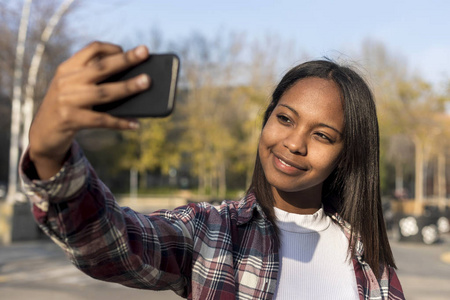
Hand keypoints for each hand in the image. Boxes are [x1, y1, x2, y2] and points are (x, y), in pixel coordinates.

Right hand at [28, 41, 149, 178]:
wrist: (43, 133)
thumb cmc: (68, 107)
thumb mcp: (74, 87)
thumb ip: (93, 80)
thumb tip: (133, 80)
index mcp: (68, 68)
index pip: (91, 49)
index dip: (112, 48)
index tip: (128, 50)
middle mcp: (66, 81)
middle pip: (101, 67)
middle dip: (125, 59)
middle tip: (145, 52)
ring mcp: (67, 100)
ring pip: (104, 92)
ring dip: (128, 87)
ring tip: (146, 83)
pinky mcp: (70, 119)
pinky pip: (101, 120)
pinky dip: (119, 122)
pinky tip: (135, 124)